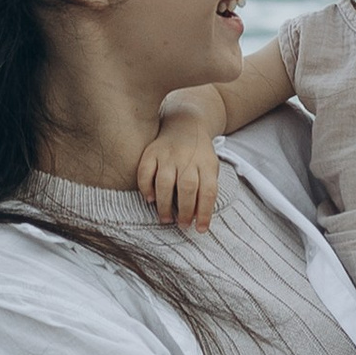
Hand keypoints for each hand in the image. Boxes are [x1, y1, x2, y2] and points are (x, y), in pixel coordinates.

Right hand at [135, 116, 222, 231]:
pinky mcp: (152, 152)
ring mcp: (168, 154)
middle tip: (182, 224)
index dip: (204, 213)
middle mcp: (187, 158)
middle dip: (184, 210)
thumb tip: (196, 218)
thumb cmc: (199, 155)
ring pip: (165, 181)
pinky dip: (146, 187)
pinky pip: (145, 171)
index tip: (200, 229)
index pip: (208, 191)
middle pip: (187, 187)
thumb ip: (206, 189)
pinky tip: (150, 199)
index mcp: (207, 163)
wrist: (185, 125)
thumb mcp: (210, 168)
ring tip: (166, 219)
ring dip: (164, 204)